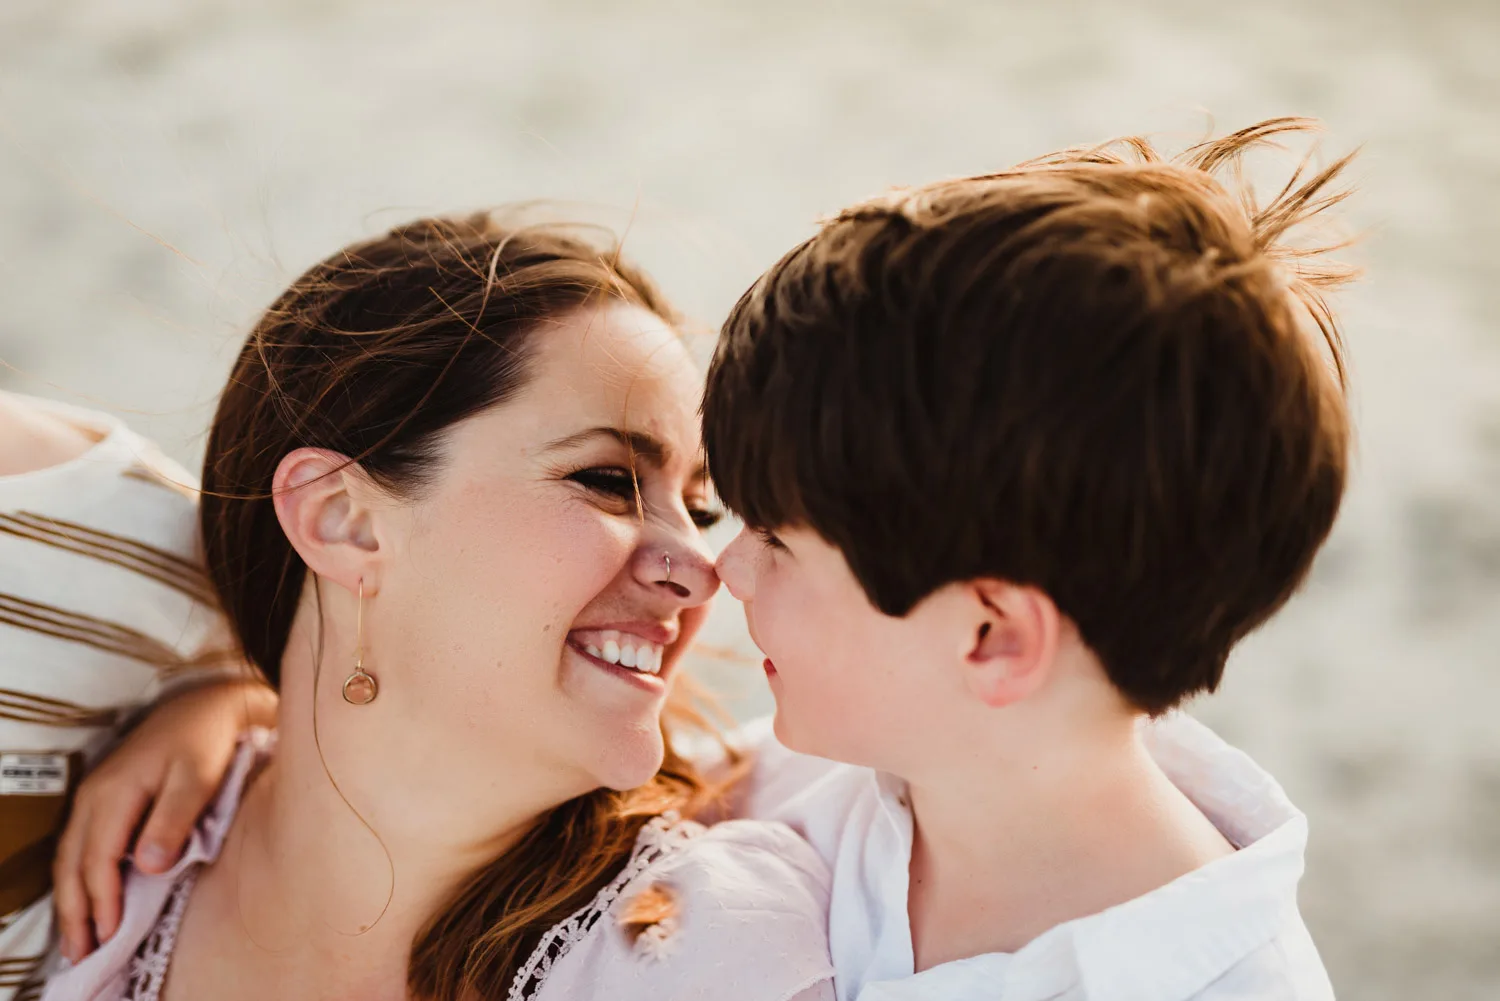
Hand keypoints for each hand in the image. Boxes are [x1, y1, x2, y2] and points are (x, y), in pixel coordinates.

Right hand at [52, 678, 276, 961]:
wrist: (206, 704)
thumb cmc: (206, 740)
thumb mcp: (197, 778)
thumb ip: (173, 821)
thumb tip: (148, 867)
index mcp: (114, 793)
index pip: (99, 859)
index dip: (102, 900)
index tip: (109, 934)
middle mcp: (95, 796)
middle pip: (73, 864)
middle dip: (76, 911)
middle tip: (82, 953)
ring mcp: (94, 796)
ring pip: (70, 857)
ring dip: (71, 900)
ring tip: (77, 940)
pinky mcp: (104, 798)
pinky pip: (79, 846)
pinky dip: (77, 878)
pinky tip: (86, 899)